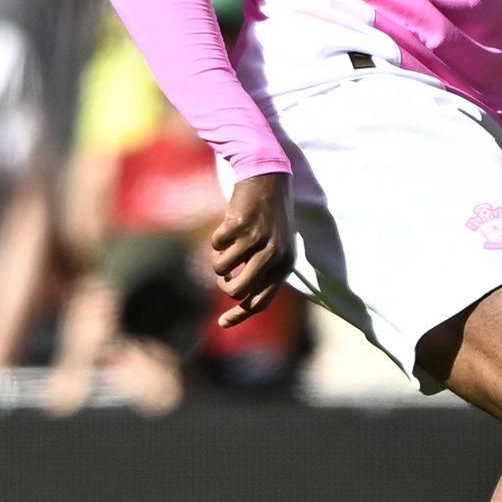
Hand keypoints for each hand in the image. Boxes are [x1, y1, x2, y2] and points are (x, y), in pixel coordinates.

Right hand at [210, 172, 295, 326]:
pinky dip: (217, 238)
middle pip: (237, 290)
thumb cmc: (269, 217)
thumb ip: (262, 272)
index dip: (240, 314)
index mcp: (285, 265)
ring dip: (220, 257)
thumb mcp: (275, 247)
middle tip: (224, 273)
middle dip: (224, 284)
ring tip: (231, 242)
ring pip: (221, 268)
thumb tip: (237, 297)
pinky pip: (215, 246)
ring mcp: (258, 239)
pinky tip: (230, 225)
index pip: (261, 301)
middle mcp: (275, 255)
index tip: (221, 323)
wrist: (268, 178)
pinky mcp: (241, 225)